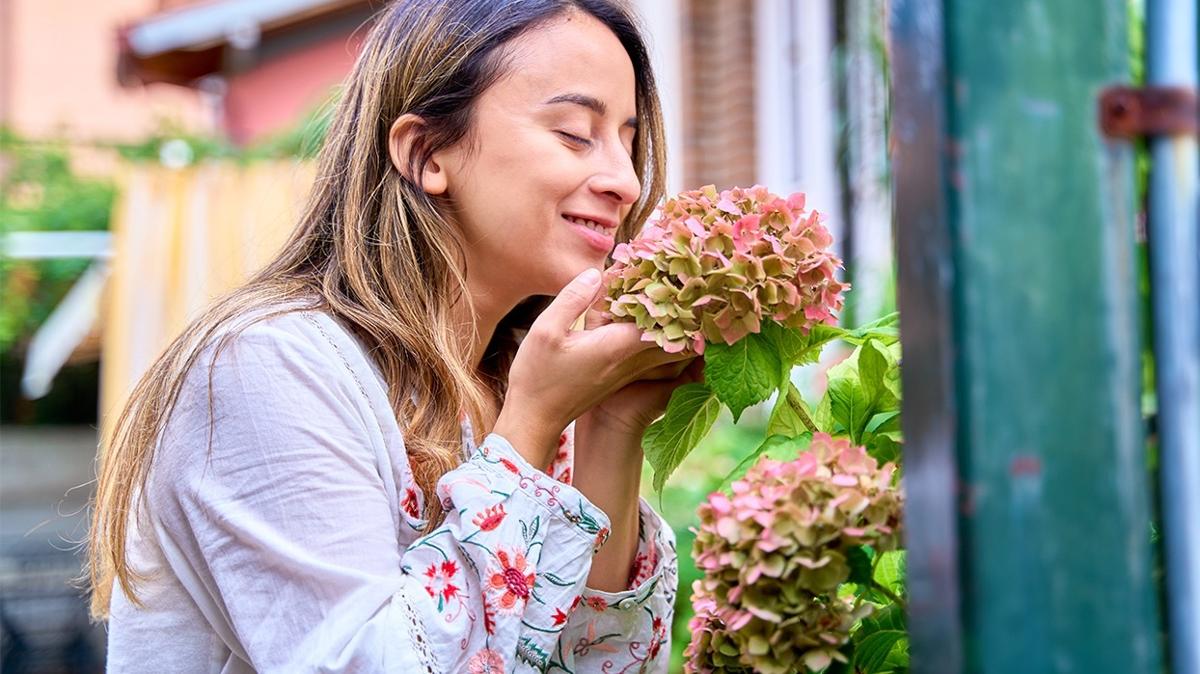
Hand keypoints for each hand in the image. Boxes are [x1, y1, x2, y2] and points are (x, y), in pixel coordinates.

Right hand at [494, 269, 692, 466]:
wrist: (535, 419)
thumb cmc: (537, 377)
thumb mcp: (546, 330)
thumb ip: (573, 299)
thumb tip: (597, 273)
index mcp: (617, 346)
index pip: (662, 319)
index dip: (675, 295)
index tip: (682, 273)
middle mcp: (631, 361)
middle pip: (675, 335)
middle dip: (686, 310)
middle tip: (690, 283)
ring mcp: (629, 372)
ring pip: (668, 347)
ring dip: (676, 323)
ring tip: (679, 295)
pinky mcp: (622, 377)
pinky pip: (652, 353)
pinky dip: (659, 335)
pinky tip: (652, 317)